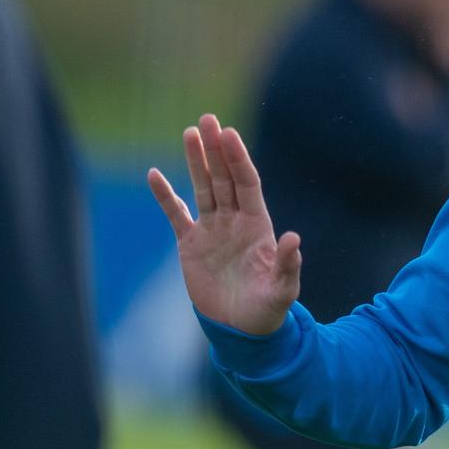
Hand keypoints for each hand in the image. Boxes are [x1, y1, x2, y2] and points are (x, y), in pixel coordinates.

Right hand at [147, 114, 300, 335]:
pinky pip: (176, 214)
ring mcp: (212, 230)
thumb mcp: (282, 289)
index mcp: (258, 225)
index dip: (238, 158)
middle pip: (224, 177)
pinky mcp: (191, 244)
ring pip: (202, 188)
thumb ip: (288, 264)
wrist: (241, 330)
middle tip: (208, 119)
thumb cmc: (268, 310)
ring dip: (196, 161)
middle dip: (216, 149)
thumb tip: (294, 238)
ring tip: (190, 132)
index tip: (229, 134)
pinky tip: (154, 174)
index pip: (247, 183)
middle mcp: (235, 221)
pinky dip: (165, 196)